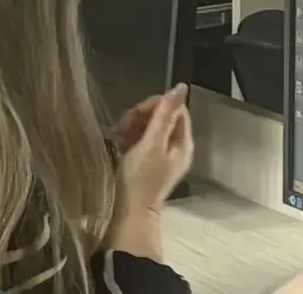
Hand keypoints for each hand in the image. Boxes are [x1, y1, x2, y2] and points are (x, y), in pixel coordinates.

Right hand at [116, 85, 192, 212]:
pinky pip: (143, 142)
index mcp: (183, 142)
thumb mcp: (152, 144)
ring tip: (119, 136)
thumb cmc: (140, 179)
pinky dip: (131, 139)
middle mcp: (177, 148)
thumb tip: (182, 86)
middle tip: (123, 126)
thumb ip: (165, 115)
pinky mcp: (148, 166)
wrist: (126, 217)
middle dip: (143, 116)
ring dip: (134, 127)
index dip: (157, 105)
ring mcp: (163, 158)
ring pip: (151, 129)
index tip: (136, 113)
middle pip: (164, 118)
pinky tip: (119, 144)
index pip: (177, 109)